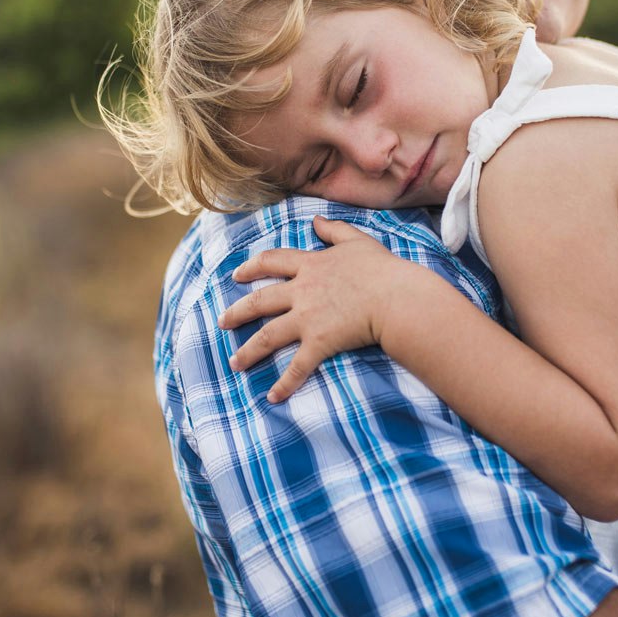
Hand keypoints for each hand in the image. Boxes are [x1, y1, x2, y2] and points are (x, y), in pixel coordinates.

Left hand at [218, 217, 403, 402]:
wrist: (394, 298)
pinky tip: (272, 397)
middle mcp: (302, 292)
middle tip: (223, 322)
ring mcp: (308, 319)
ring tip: (234, 363)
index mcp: (310, 266)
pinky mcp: (319, 343)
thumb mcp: (357, 241)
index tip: (237, 275)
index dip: (251, 267)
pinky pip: (297, 367)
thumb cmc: (381, 269)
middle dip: (237, 312)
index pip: (272, 262)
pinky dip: (284, 384)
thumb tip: (316, 219)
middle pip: (260, 301)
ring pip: (268, 336)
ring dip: (249, 352)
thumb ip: (334, 229)